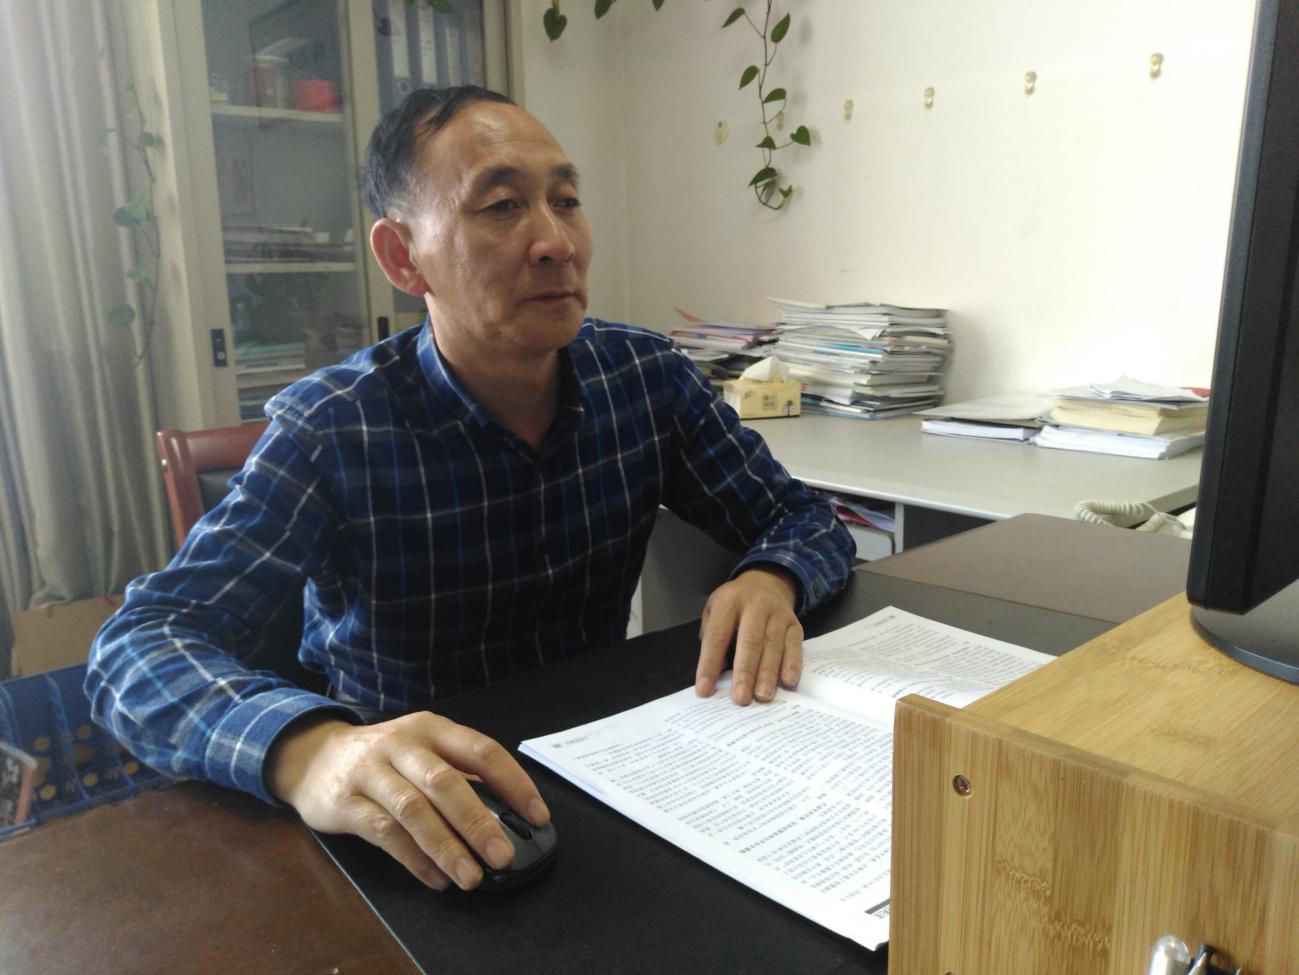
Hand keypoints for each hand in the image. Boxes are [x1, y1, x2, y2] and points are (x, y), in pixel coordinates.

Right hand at [266, 711, 548, 891]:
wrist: (312, 756)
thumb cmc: (384, 758)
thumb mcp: (422, 751)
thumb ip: (458, 776)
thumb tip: (506, 817)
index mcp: (433, 729)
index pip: (482, 751)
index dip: (513, 783)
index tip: (537, 816)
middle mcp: (403, 744)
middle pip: (446, 782)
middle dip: (478, 822)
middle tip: (502, 856)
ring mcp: (371, 772)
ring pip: (413, 810)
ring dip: (446, 846)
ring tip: (471, 877)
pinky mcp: (345, 802)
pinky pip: (383, 833)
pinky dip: (413, 858)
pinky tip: (436, 879)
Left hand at [695, 566, 801, 705]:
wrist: (766, 583)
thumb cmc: (734, 606)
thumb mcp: (714, 611)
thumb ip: (712, 639)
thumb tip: (714, 676)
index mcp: (729, 602)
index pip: (718, 635)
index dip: (710, 663)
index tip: (704, 689)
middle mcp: (755, 605)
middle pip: (750, 641)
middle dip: (745, 671)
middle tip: (740, 698)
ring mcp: (778, 613)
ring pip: (773, 645)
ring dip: (768, 673)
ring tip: (762, 696)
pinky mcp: (795, 624)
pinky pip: (794, 645)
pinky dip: (792, 664)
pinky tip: (788, 681)